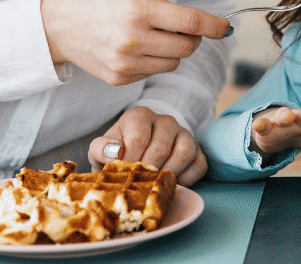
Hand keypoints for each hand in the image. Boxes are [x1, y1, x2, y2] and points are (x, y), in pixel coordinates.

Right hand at [41, 0, 229, 84]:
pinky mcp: (120, 79)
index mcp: (139, 11)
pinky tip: (135, 49)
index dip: (214, 25)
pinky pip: (154, 72)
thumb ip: (167, 7)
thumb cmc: (97, 1)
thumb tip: (200, 24)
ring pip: (174, 62)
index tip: (225, 28)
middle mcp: (134, 39)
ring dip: (173, 50)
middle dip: (192, 38)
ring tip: (153, 36)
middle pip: (188, 47)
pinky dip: (153, 61)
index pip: (191, 22)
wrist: (56, 25)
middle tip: (181, 28)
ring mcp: (127, 63)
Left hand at [89, 106, 207, 186]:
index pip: (139, 138)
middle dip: (148, 171)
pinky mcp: (198, 149)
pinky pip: (200, 164)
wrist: (134, 156)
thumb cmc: (117, 153)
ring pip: (185, 153)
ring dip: (169, 175)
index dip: (131, 161)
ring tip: (155, 185)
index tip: (124, 175)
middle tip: (139, 185)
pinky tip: (171, 184)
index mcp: (140, 116)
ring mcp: (184, 133)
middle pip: (162, 148)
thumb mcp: (100, 150)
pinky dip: (187, 180)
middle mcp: (165, 121)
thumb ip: (100, 149)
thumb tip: (116, 153)